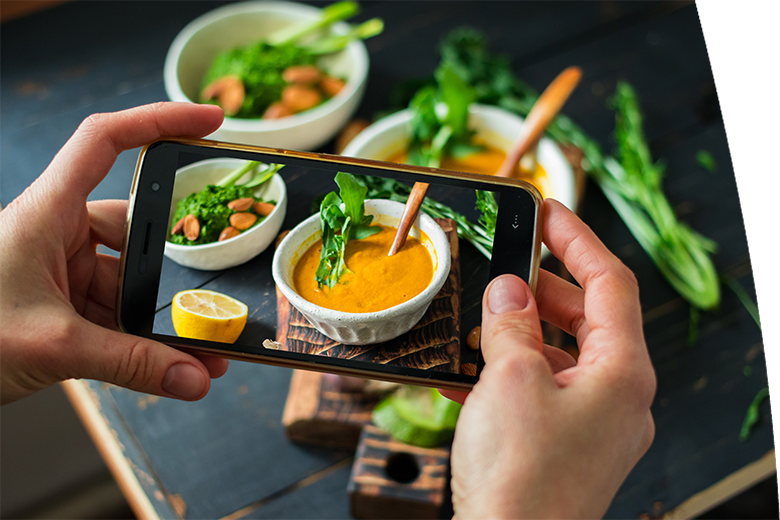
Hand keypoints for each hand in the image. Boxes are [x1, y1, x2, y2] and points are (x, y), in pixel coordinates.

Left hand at [0, 102, 229, 404]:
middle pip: (133, 232)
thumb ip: (131, 362)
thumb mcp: (53, 345)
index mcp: (46, 213)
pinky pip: (113, 312)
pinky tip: (164, 361)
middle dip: (171, 272)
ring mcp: (59, 270)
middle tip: (209, 295)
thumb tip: (193, 376)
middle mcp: (55, 233)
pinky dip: (139, 337)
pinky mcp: (61, 304)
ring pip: (127, 281)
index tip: (207, 122)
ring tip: (194, 348)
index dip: (159, 121)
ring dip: (157, 317)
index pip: (106, 143)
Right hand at [442, 199, 655, 519]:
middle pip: (586, 319)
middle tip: (502, 267)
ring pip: (558, 358)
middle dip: (541, 290)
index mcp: (622, 372)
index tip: (546, 212)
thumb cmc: (523, 475)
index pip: (609, 283)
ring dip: (516, 336)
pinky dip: (506, 376)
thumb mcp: (511, 379)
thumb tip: (508, 292)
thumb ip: (512, 325)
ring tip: (476, 323)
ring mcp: (591, 425)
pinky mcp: (564, 448)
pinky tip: (463, 375)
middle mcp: (616, 397)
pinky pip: (539, 394)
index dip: (577, 240)